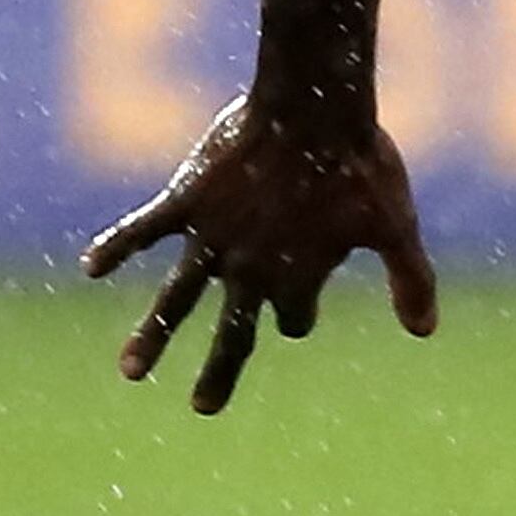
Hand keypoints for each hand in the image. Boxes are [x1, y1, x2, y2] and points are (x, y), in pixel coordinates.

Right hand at [82, 91, 440, 414]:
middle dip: (219, 372)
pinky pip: (141, 229)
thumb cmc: (362, 167)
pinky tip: (90, 268)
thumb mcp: (396, 226)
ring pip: (175, 300)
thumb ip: (413, 279)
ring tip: (130, 374)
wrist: (312, 107)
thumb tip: (426, 334)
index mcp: (298, 279)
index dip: (299, 314)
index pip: (292, 318)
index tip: (301, 308)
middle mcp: (250, 270)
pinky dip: (115, 246)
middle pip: (233, 333)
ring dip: (153, 338)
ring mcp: (211, 238)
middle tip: (204, 408)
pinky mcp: (184, 201)